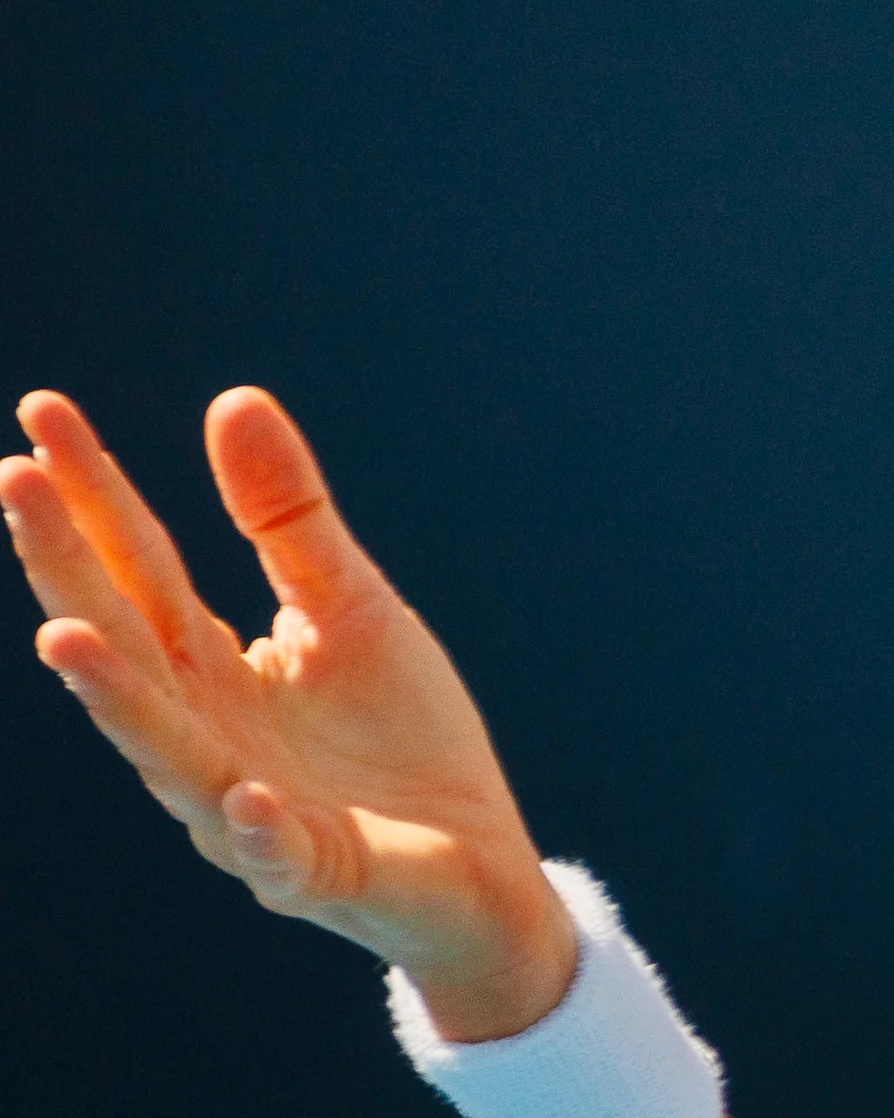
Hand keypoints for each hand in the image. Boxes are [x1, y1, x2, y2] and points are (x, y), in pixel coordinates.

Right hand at [5, 388, 578, 1041]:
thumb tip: (231, 398)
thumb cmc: (398, 735)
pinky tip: (243, 792)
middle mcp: (202, 734)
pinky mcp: (313, 868)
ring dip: (114, 699)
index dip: (89, 493)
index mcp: (209, 668)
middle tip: (12, 479)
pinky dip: (254, 826)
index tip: (39, 409)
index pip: (135, 566)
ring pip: (166, 754)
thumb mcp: (349, 604)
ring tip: (62, 638)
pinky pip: (276, 852)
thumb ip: (288, 519)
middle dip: (63, 564)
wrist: (475, 857)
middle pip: (122, 640)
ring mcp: (245, 807)